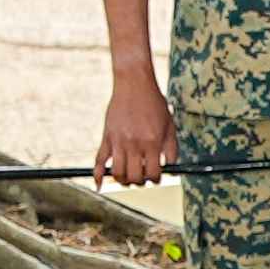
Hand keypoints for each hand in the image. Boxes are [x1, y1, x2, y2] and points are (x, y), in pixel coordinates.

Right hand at [92, 72, 178, 187]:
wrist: (134, 84)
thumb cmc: (154, 104)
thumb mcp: (170, 126)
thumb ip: (171, 150)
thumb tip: (170, 170)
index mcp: (152, 143)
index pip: (153, 174)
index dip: (155, 179)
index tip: (155, 175)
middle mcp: (134, 144)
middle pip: (134, 177)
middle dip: (139, 181)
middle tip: (141, 175)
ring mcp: (119, 142)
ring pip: (117, 174)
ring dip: (123, 180)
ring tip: (127, 177)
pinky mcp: (107, 137)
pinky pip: (99, 161)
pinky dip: (98, 175)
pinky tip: (100, 185)